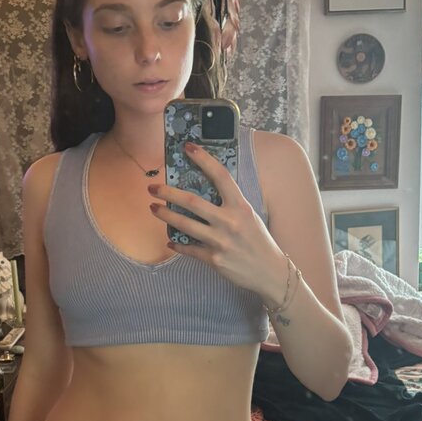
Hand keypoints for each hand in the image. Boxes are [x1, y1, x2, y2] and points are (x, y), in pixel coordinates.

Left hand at [148, 142, 285, 296]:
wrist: (269, 272)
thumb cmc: (258, 241)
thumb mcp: (249, 216)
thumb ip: (230, 204)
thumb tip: (204, 190)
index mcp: (240, 206)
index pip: (220, 176)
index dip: (204, 160)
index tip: (188, 148)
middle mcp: (229, 222)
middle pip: (192, 202)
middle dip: (168, 193)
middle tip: (152, 187)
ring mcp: (220, 241)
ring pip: (185, 225)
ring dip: (165, 215)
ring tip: (153, 208)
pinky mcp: (213, 259)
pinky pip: (189, 248)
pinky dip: (177, 244)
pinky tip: (170, 240)